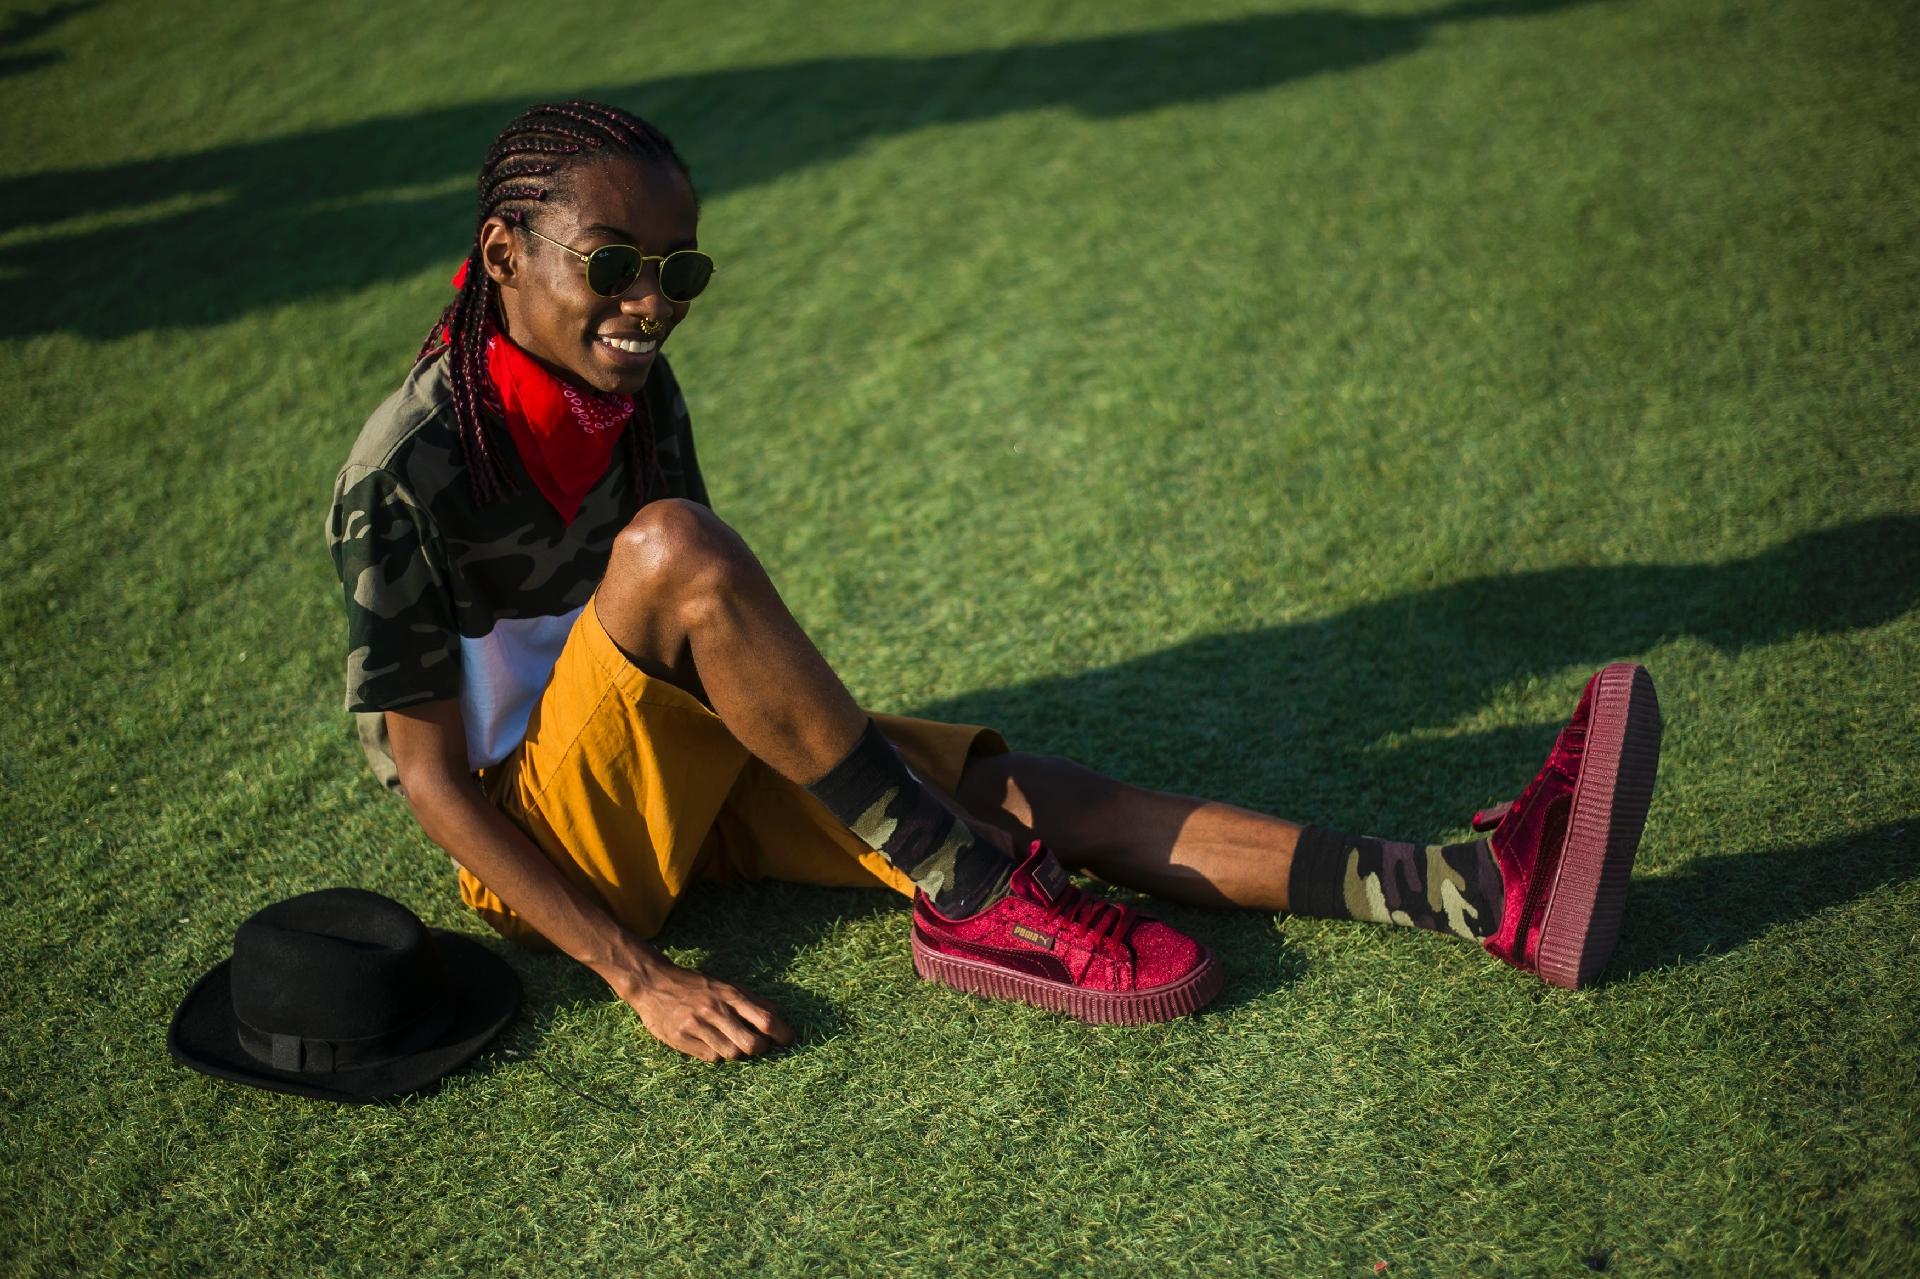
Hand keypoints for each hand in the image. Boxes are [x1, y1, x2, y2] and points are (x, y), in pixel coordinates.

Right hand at [614, 955, 794, 1062]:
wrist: (653, 983)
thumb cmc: (694, 985)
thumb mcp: (725, 985)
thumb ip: (751, 999)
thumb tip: (777, 1014)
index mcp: (730, 995)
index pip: (766, 1019)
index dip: (783, 1033)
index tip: (790, 1040)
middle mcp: (715, 1010)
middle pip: (752, 1044)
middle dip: (761, 1049)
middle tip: (760, 1046)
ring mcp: (697, 1026)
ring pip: (731, 1054)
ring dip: (738, 1053)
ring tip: (732, 1042)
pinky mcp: (681, 1039)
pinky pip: (711, 1058)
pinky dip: (717, 1054)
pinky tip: (712, 1043)